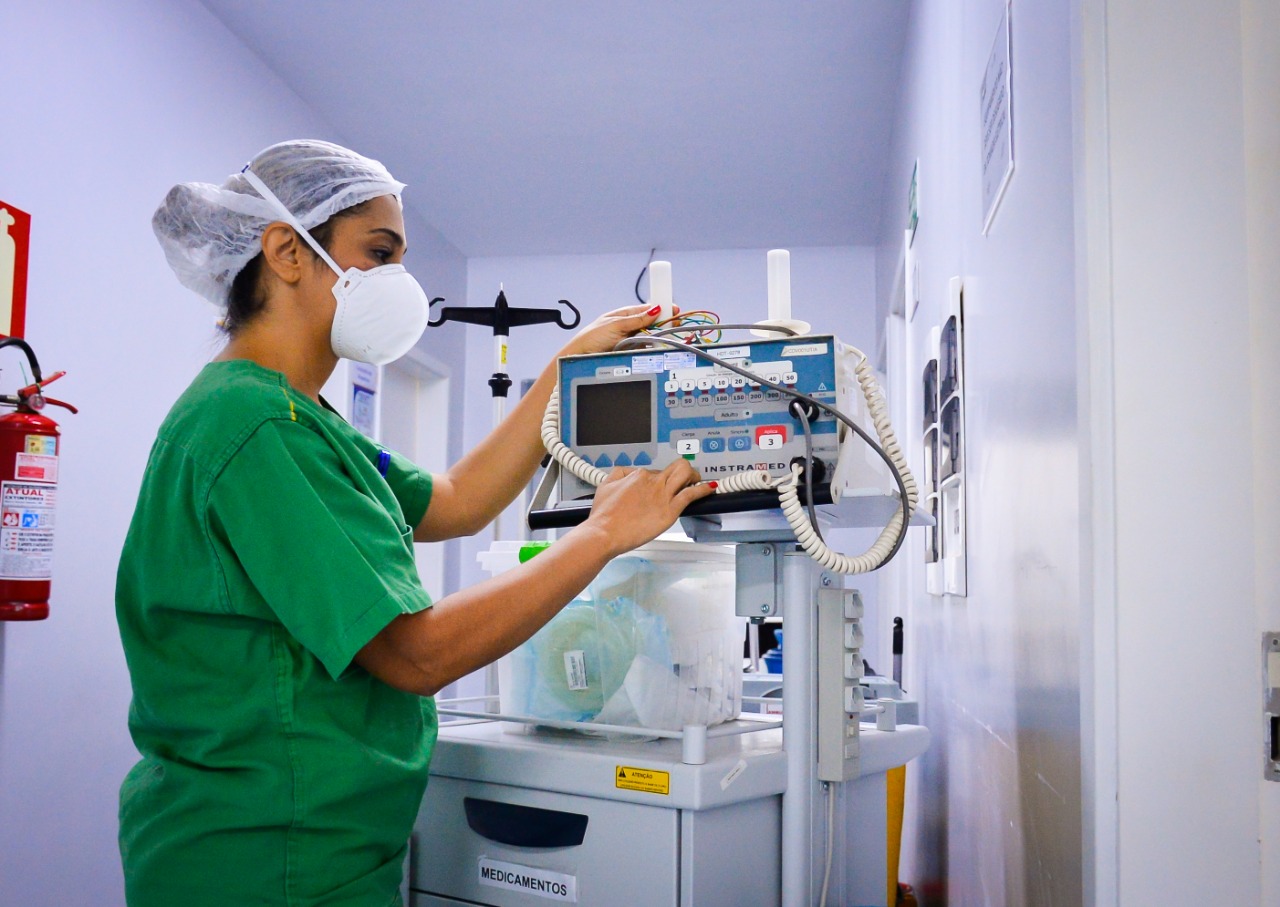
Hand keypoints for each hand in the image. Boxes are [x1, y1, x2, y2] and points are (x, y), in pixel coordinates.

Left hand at [560, 303, 677, 357]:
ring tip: (666, 337)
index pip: (648, 308)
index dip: (662, 308)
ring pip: (652, 337)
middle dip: (663, 324)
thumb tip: (655, 309)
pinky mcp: (631, 353)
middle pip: (653, 323)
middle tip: (673, 326)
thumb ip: (636, 319)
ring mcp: (631, 340)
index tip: (674, 310)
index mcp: (625, 315)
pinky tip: (657, 349)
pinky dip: (652, 349)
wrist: (580, 358)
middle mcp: (630, 326)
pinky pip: (646, 350)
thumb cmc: (592, 337)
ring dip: (658, 338)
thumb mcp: (615, 325)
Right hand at [583, 460, 713, 556]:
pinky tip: (709, 489)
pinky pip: (691, 494)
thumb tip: (629, 472)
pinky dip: (703, 490)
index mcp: (638, 475)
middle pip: (676, 467)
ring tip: (698, 482)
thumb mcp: (605, 485)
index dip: (660, 480)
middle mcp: (653, 482)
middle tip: (687, 479)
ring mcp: (663, 495)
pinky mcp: (670, 510)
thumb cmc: (604, 515)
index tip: (660, 489)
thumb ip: (619, 473)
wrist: (604, 532)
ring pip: (686, 474)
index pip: (656, 471)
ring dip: (695, 476)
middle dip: (684, 471)